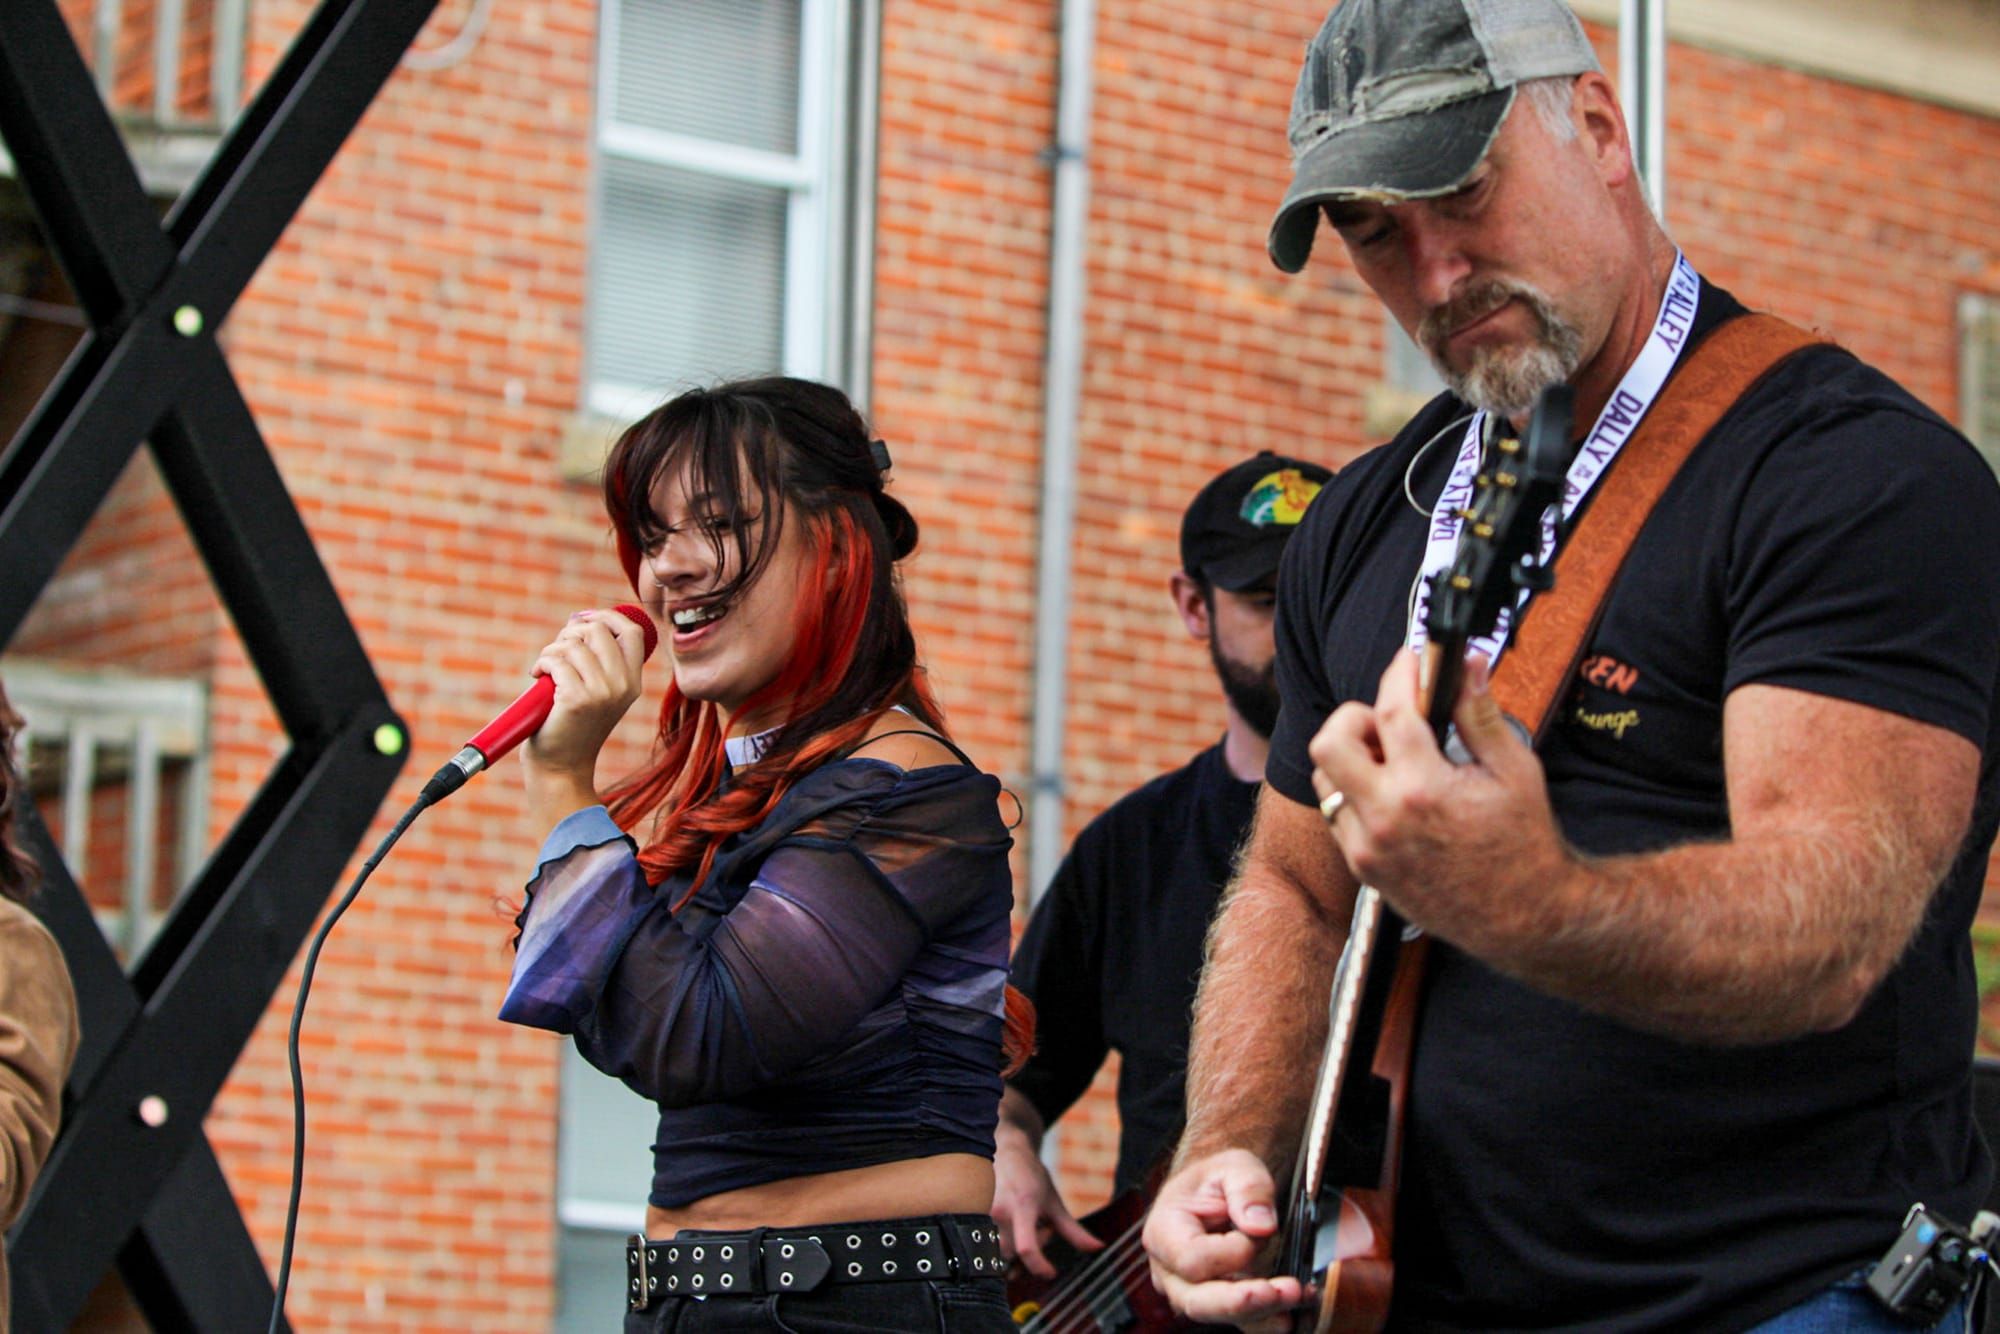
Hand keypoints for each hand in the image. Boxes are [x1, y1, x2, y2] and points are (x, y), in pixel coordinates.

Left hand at [521, 607, 649, 787]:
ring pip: (572, 643)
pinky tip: (538, 677)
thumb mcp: (597, 692)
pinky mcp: (577, 698)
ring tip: (544, 669)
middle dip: (570, 633)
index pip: (633, 631)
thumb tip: (580, 620)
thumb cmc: (572, 728)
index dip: (607, 616)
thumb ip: (598, 661)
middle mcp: (623, 685)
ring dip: (551, 650)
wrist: (561, 768)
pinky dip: (541, 663)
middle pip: (598, 629)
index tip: (582, 620)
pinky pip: (555, 660)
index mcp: (633, 682)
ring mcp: (602, 692)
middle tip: (556, 652)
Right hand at [989, 1120, 1101, 1277]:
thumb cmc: (1030, 1176)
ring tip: (1020, 1227)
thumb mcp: (1054, 1203)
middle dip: (1029, 1252)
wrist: (1003, 1149)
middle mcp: (998, 1211)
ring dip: (1011, 1250)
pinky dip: (998, 1245)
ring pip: (996, 1253)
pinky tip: (1005, 1228)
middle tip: (1037, 1231)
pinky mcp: (968, 1215)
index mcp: (1023, 1206)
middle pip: (1013, 1256)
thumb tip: (1098, 1247)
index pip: (1027, 1249)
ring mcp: (980, 1213)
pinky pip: (982, 1246)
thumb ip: (1074, 1231)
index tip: (1050, 1272)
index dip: (1039, 1267)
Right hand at [1141, 1149, 1305, 1330]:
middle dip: (1244, 1301)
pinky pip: (1242, 1321)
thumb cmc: (1219, 1179)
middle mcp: (1171, 1271)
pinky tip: (1294, 1311)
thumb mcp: (1235, 1165)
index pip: (1192, 1259)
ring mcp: (1192, 1292)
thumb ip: (1248, 1188)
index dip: (1229, 1253)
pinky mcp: (1220, 1304)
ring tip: (1297, 1296)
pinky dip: (1269, 1319)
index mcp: (1164, 1232)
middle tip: (1285, 1291)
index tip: (1260, 1231)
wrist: (1220, 1191)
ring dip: (1262, 1313)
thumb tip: (1261, 1225)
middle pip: (1199, 1302)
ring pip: (1221, 1316)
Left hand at [1307, 649, 1568, 952]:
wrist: (1523, 917)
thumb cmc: (1524, 842)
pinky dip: (1355, 793)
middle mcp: (1384, 818)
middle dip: (1355, 717)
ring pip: (1326, 779)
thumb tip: (1467, 663)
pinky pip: (1337, 814)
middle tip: (1390, 721)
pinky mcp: (1363, 868)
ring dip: (1352, 758)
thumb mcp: (1513, 769)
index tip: (1411, 661)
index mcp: (1423, 788)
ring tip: (1396, 761)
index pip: (1390, 709)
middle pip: (1330, 741)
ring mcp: (1367, 847)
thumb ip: (1479, 713)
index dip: (1400, 673)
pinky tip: (1394, 795)